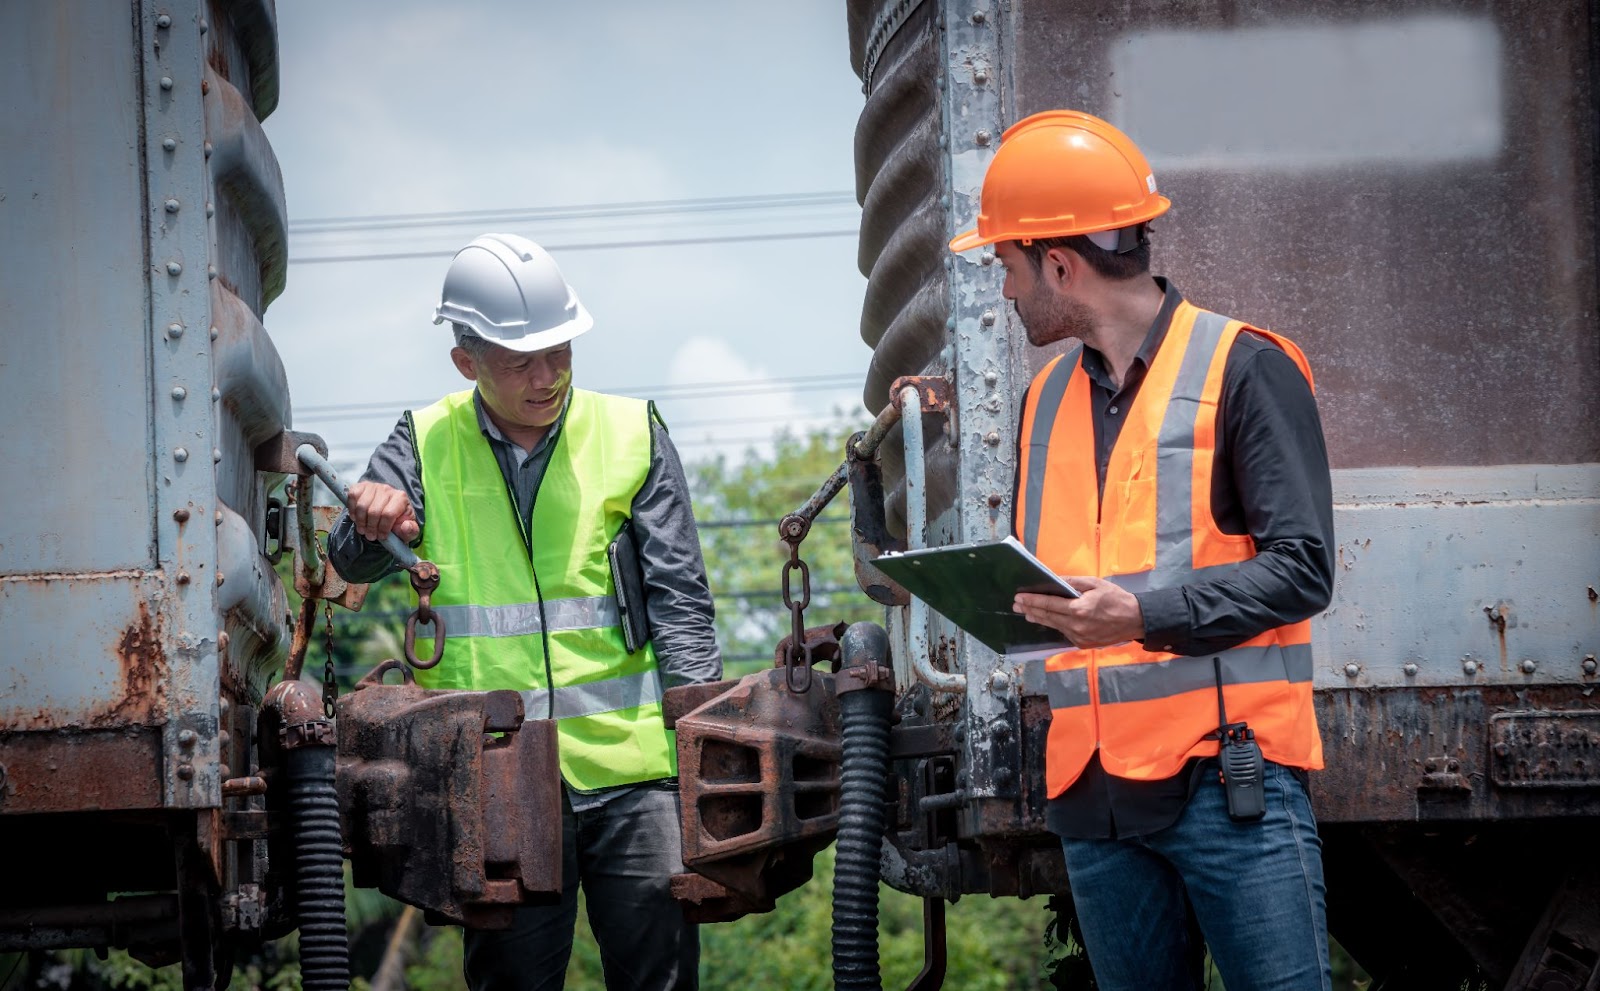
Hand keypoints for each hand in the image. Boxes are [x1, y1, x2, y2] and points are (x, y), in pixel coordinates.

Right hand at [345, 481, 419, 543]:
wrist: (388, 512)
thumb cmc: (398, 522)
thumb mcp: (408, 530)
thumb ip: (411, 531)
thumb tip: (405, 526)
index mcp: (401, 498)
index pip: (388, 514)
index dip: (383, 528)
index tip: (381, 537)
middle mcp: (387, 489)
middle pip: (374, 511)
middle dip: (371, 527)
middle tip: (370, 536)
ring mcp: (373, 486)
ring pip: (362, 505)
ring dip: (360, 521)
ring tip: (363, 530)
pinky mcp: (361, 486)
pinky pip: (352, 496)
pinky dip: (352, 510)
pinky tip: (356, 518)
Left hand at [1014, 575, 1143, 648]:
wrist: (1135, 620)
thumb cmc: (1116, 598)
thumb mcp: (1095, 583)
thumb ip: (1073, 583)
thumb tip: (1054, 580)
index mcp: (1078, 610)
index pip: (1049, 605)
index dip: (1032, 600)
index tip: (1019, 597)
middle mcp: (1075, 626)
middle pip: (1047, 617)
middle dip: (1030, 609)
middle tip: (1016, 604)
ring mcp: (1078, 637)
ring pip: (1053, 626)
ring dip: (1038, 618)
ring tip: (1025, 612)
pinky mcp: (1082, 644)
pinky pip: (1063, 632)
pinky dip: (1054, 625)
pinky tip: (1046, 620)